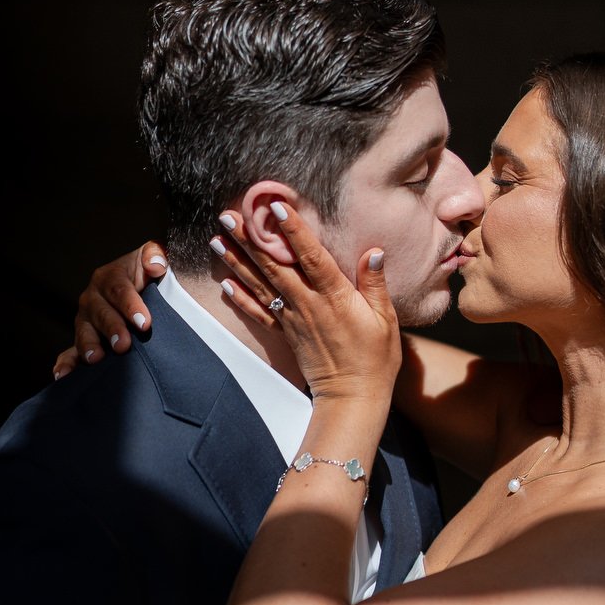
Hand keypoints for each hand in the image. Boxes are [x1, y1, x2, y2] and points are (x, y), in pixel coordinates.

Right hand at [53, 242, 167, 378]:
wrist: (141, 289)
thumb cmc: (149, 274)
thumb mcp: (153, 258)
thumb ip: (156, 255)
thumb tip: (156, 265)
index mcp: (109, 277)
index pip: (119, 290)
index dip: (131, 306)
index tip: (145, 323)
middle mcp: (93, 298)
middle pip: (101, 314)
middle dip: (112, 329)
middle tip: (124, 345)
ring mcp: (85, 320)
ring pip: (84, 332)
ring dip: (89, 346)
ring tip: (96, 359)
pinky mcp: (83, 339)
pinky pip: (70, 352)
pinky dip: (66, 363)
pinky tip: (62, 375)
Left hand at [212, 206, 401, 405]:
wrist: (353, 397)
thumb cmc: (375, 358)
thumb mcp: (386, 319)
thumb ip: (375, 283)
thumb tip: (373, 251)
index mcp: (335, 296)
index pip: (310, 256)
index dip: (293, 230)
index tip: (276, 207)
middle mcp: (308, 304)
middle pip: (275, 266)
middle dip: (251, 239)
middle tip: (229, 216)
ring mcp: (293, 320)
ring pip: (261, 285)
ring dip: (238, 261)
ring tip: (217, 239)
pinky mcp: (286, 335)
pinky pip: (258, 314)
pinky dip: (240, 298)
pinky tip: (225, 283)